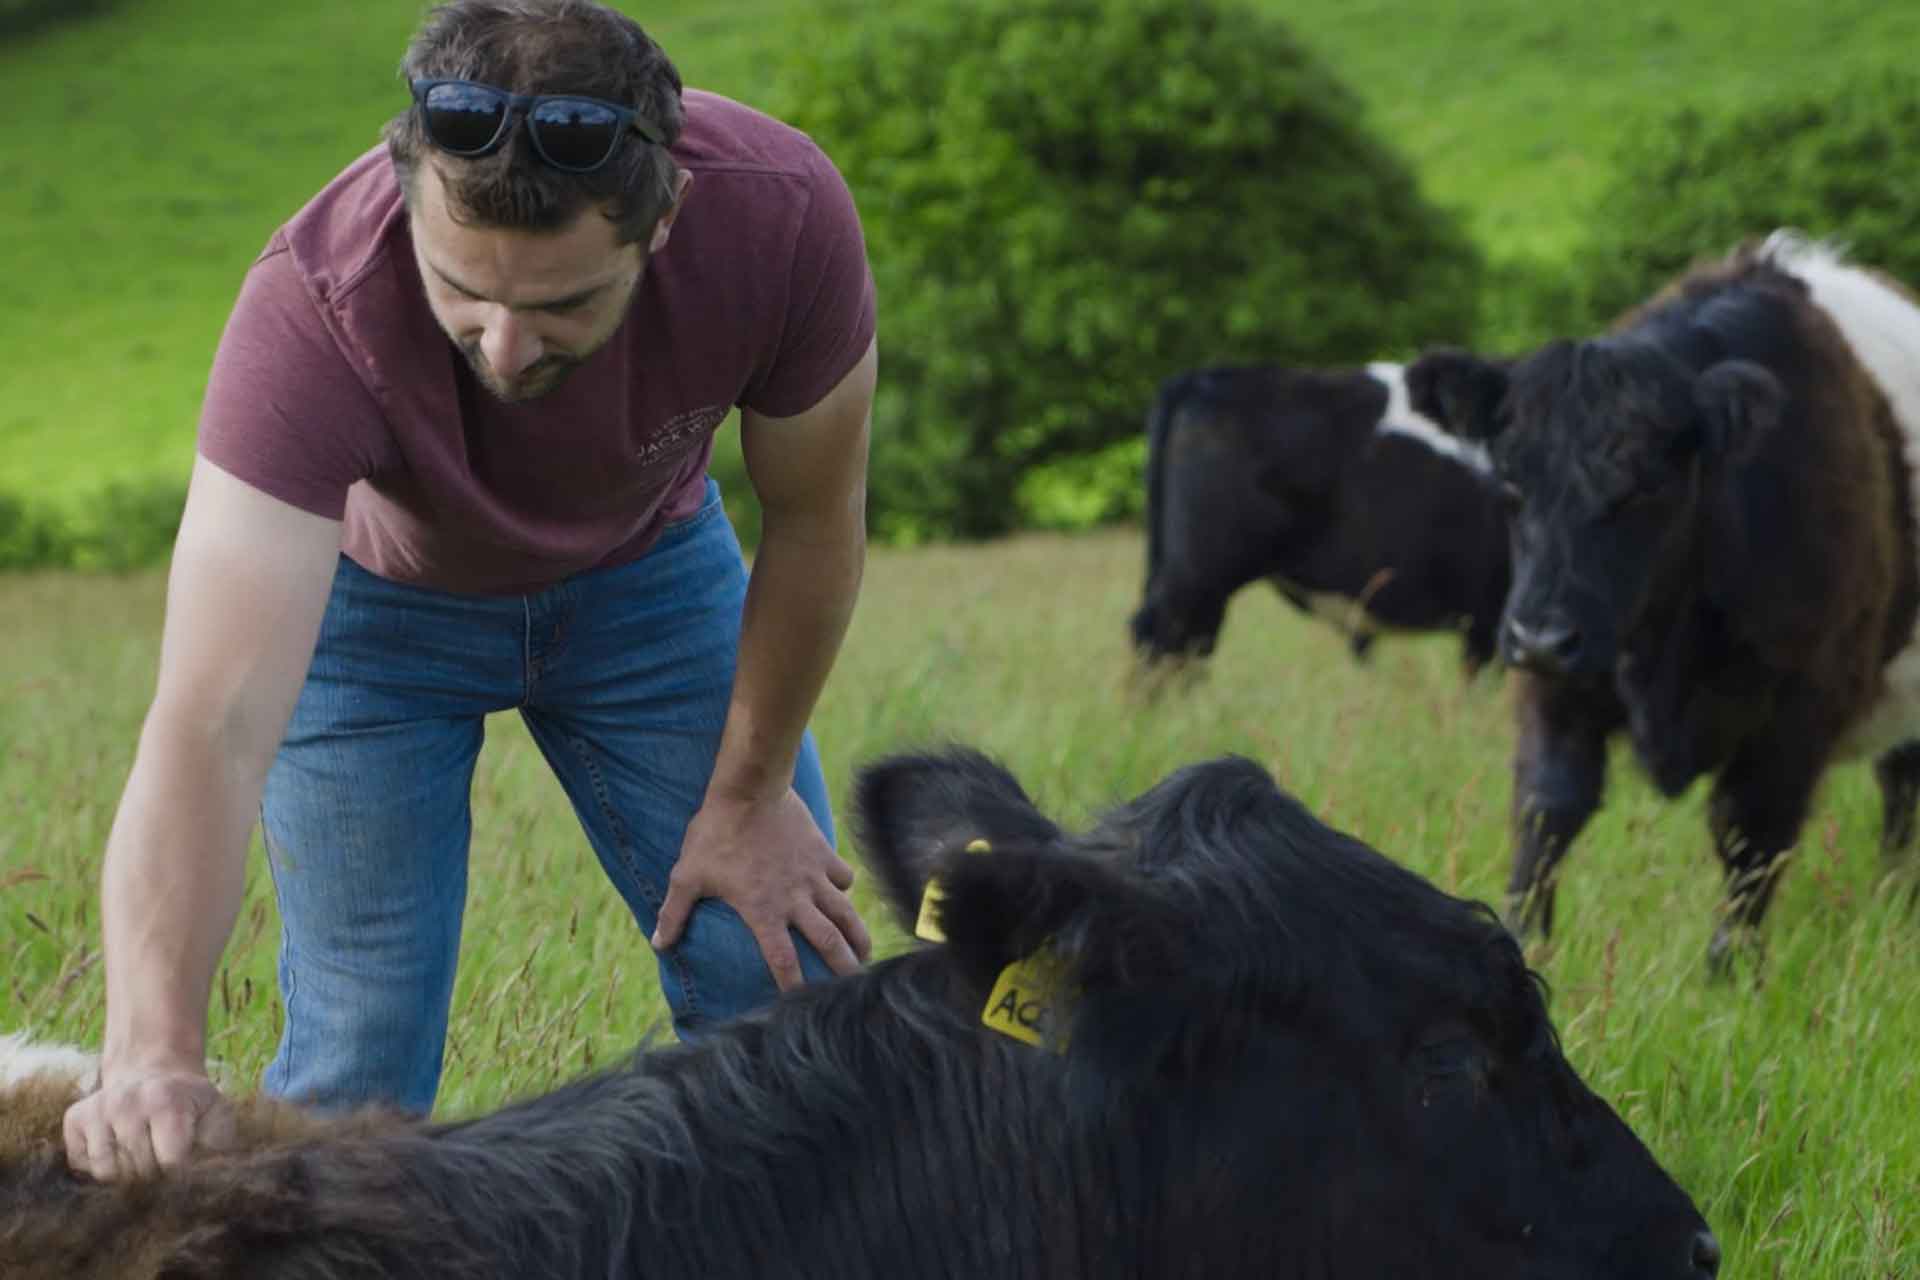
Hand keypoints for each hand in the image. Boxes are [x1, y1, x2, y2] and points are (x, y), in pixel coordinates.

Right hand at [64, 1058, 234, 1179]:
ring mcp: (97, 1109)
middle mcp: (126, 1101)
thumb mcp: (216, 1113)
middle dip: (155, 1175)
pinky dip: (102, 1166)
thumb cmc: (189, 1102)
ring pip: (107, 1172)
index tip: (186, 1169)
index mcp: (165, 1100)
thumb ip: (219, 1145)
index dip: (181, 1174)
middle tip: (163, 1160)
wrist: (153, 1071)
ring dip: (127, 1174)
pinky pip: (82, 1165)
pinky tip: (119, 1147)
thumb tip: (210, 1180)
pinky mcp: (75, 1118)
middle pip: (139, 1170)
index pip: (171, 1162)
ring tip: (142, 1154)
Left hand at [652, 786, 872, 989]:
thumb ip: (674, 913)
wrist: (749, 789)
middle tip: (853, 986)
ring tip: (865, 954)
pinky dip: (845, 888)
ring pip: (845, 914)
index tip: (800, 1003)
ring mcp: (812, 876)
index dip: (793, 985)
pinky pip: (843, 876)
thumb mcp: (687, 875)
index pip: (783, 960)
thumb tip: (659, 945)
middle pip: (828, 942)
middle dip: (843, 969)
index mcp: (763, 910)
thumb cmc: (715, 833)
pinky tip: (844, 893)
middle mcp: (795, 899)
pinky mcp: (823, 853)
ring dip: (858, 936)